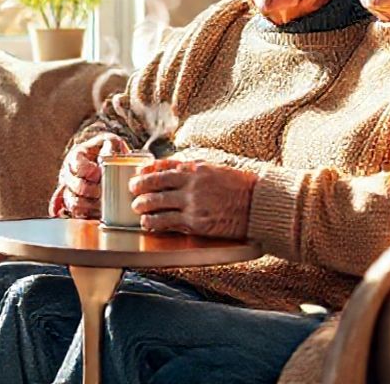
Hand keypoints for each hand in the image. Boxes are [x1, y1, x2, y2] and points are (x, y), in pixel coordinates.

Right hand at [48, 133, 129, 218]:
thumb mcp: (112, 142)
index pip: (76, 164)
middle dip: (89, 190)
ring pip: (71, 201)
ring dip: (87, 205)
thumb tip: (107, 155)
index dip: (86, 171)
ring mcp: (70, 190)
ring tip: (101, 205)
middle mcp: (69, 173)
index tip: (98, 173)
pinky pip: (73, 213)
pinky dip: (83, 215)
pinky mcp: (75, 204)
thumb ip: (110, 146)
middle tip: (102, 191)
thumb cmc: (109, 151)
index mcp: (76, 156)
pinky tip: (93, 215)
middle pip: (73, 185)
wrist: (108, 160)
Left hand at [129, 159, 256, 238]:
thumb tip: (172, 167)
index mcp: (196, 168)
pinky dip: (154, 222)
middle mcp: (192, 184)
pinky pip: (169, 222)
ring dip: (143, 206)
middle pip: (156, 184)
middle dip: (139, 187)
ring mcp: (193, 204)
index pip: (164, 167)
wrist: (257, 204)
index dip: (147, 171)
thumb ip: (193, 168)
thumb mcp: (215, 168)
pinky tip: (147, 223)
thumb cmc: (239, 185)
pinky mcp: (196, 222)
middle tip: (132, 190)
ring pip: (158, 204)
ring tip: (136, 207)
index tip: (138, 174)